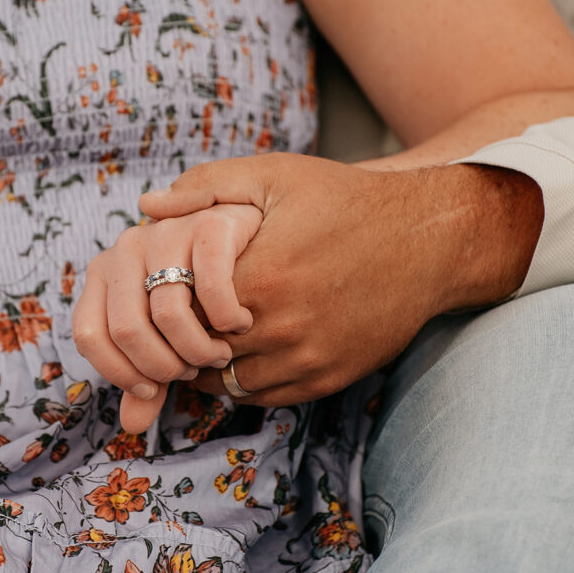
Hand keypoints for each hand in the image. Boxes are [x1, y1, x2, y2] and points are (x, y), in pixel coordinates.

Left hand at [72, 204, 261, 432]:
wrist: (243, 234)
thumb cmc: (198, 292)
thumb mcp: (166, 335)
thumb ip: (149, 376)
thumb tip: (131, 425)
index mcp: (103, 273)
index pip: (88, 334)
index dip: (118, 372)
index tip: (152, 389)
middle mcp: (125, 248)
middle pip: (126, 330)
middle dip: (163, 367)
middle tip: (191, 371)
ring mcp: (165, 233)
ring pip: (168, 314)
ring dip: (198, 349)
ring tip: (218, 354)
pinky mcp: (208, 226)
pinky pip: (212, 286)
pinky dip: (227, 318)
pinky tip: (239, 324)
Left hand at [138, 154, 541, 406]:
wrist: (426, 241)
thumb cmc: (346, 202)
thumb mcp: (277, 176)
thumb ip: (207, 187)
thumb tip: (147, 207)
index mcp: (259, 277)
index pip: (179, 311)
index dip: (166, 301)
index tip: (170, 288)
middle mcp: (281, 328)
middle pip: (199, 352)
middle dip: (184, 336)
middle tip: (182, 318)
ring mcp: (307, 359)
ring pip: (228, 383)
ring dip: (213, 364)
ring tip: (212, 335)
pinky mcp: (328, 379)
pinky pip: (265, 397)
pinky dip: (247, 381)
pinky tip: (248, 351)